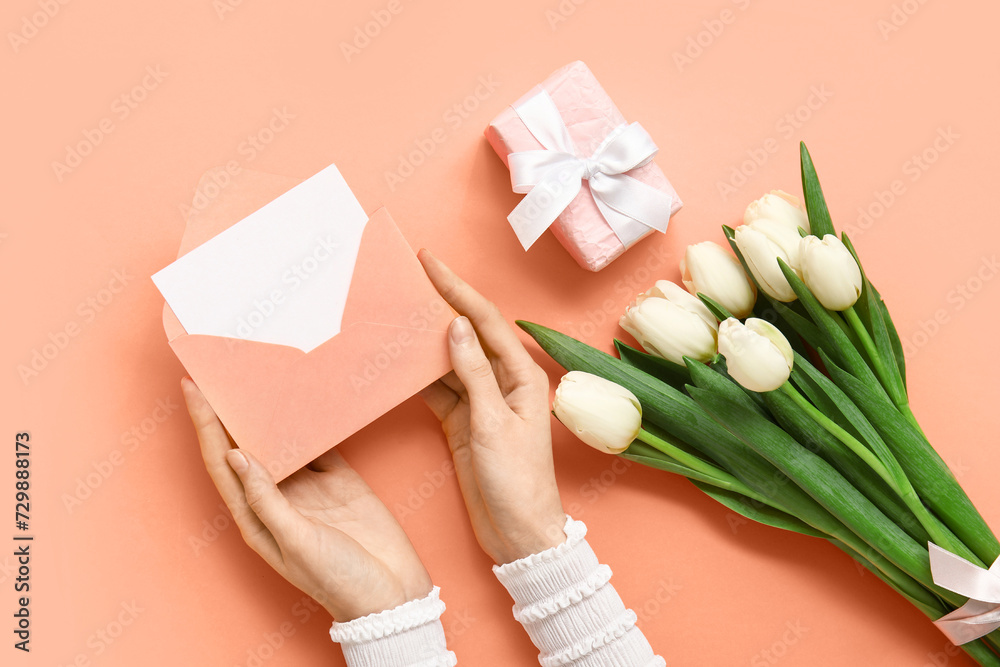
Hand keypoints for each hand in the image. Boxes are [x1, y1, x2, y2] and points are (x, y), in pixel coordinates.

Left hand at [182, 378, 431, 620]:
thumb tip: (236, 456)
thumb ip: (268, 499)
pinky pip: (320, 443)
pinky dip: (312, 420)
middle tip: (219, 368)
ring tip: (258, 373)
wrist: (392, 594)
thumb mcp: (299, 542)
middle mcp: (277, 498)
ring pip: (281, 439)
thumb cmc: (340, 580)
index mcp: (255, 518)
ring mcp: (309, 488)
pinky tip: (306, 396)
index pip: (222, 462)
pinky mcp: (340, 480)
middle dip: (229, 409)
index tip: (192, 387)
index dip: (204, 425)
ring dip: (269, 410)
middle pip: (245, 445)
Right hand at [417, 250, 566, 564]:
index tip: (430, 262)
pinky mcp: (464, 422)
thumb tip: (455, 326)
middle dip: (440, 303)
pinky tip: (398, 359)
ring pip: (449, 359)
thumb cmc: (518, 482)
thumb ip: (473, 374)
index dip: (457, 289)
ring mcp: (482, 402)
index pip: (484, 321)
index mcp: (522, 376)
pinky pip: (439, 388)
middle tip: (408, 277)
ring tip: (396, 311)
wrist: (519, 534)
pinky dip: (418, 374)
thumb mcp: (494, 425)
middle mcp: (504, 382)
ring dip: (424, 338)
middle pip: (467, 333)